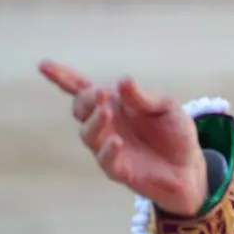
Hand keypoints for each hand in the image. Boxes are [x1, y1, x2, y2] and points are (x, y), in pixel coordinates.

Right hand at [40, 60, 207, 216]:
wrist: (189, 167)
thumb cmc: (175, 132)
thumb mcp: (167, 108)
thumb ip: (144, 97)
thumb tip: (123, 82)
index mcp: (116, 103)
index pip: (84, 88)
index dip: (63, 77)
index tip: (43, 65)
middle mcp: (107, 124)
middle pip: (81, 108)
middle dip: (87, 99)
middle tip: (102, 95)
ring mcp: (109, 146)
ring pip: (88, 134)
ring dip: (95, 122)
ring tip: (107, 112)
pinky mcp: (119, 169)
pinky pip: (106, 160)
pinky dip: (109, 150)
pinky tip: (117, 142)